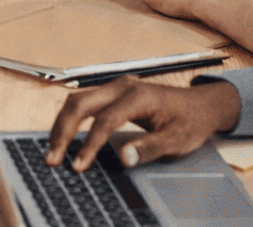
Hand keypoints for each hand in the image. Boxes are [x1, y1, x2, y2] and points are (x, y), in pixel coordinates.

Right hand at [47, 78, 240, 172]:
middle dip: (62, 131)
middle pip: (81, 103)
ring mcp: (116, 87)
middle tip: (52, 158)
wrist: (200, 105)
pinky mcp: (113, 92)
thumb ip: (150, 148)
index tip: (78, 166)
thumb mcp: (177, 140)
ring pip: (78, 100)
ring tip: (53, 151)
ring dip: (62, 125)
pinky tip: (65, 138)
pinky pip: (85, 102)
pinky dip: (71, 120)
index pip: (105, 120)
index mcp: (138, 96)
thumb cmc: (190, 122)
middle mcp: (123, 86)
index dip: (89, 145)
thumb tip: (123, 157)